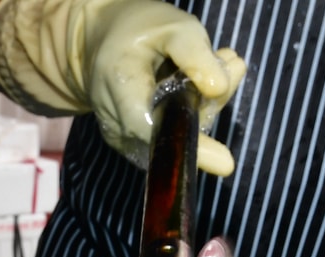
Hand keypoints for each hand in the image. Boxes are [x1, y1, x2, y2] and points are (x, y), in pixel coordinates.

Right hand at [0, 0, 245, 174]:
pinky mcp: (142, 145)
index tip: (226, 164)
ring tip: (212, 61)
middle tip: (226, 62)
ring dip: (207, 104)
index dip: (190, 150)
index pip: (153, 132)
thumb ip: (198, 54)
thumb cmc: (136, 27)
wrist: (98, 37)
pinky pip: (179, 137)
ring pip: (182, 138)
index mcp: (117, 92)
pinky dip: (199, 111)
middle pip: (177, 136)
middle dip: (209, 106)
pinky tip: (202, 79)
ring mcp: (129, 140)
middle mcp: (118, 126)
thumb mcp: (172, 24)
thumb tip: (223, 81)